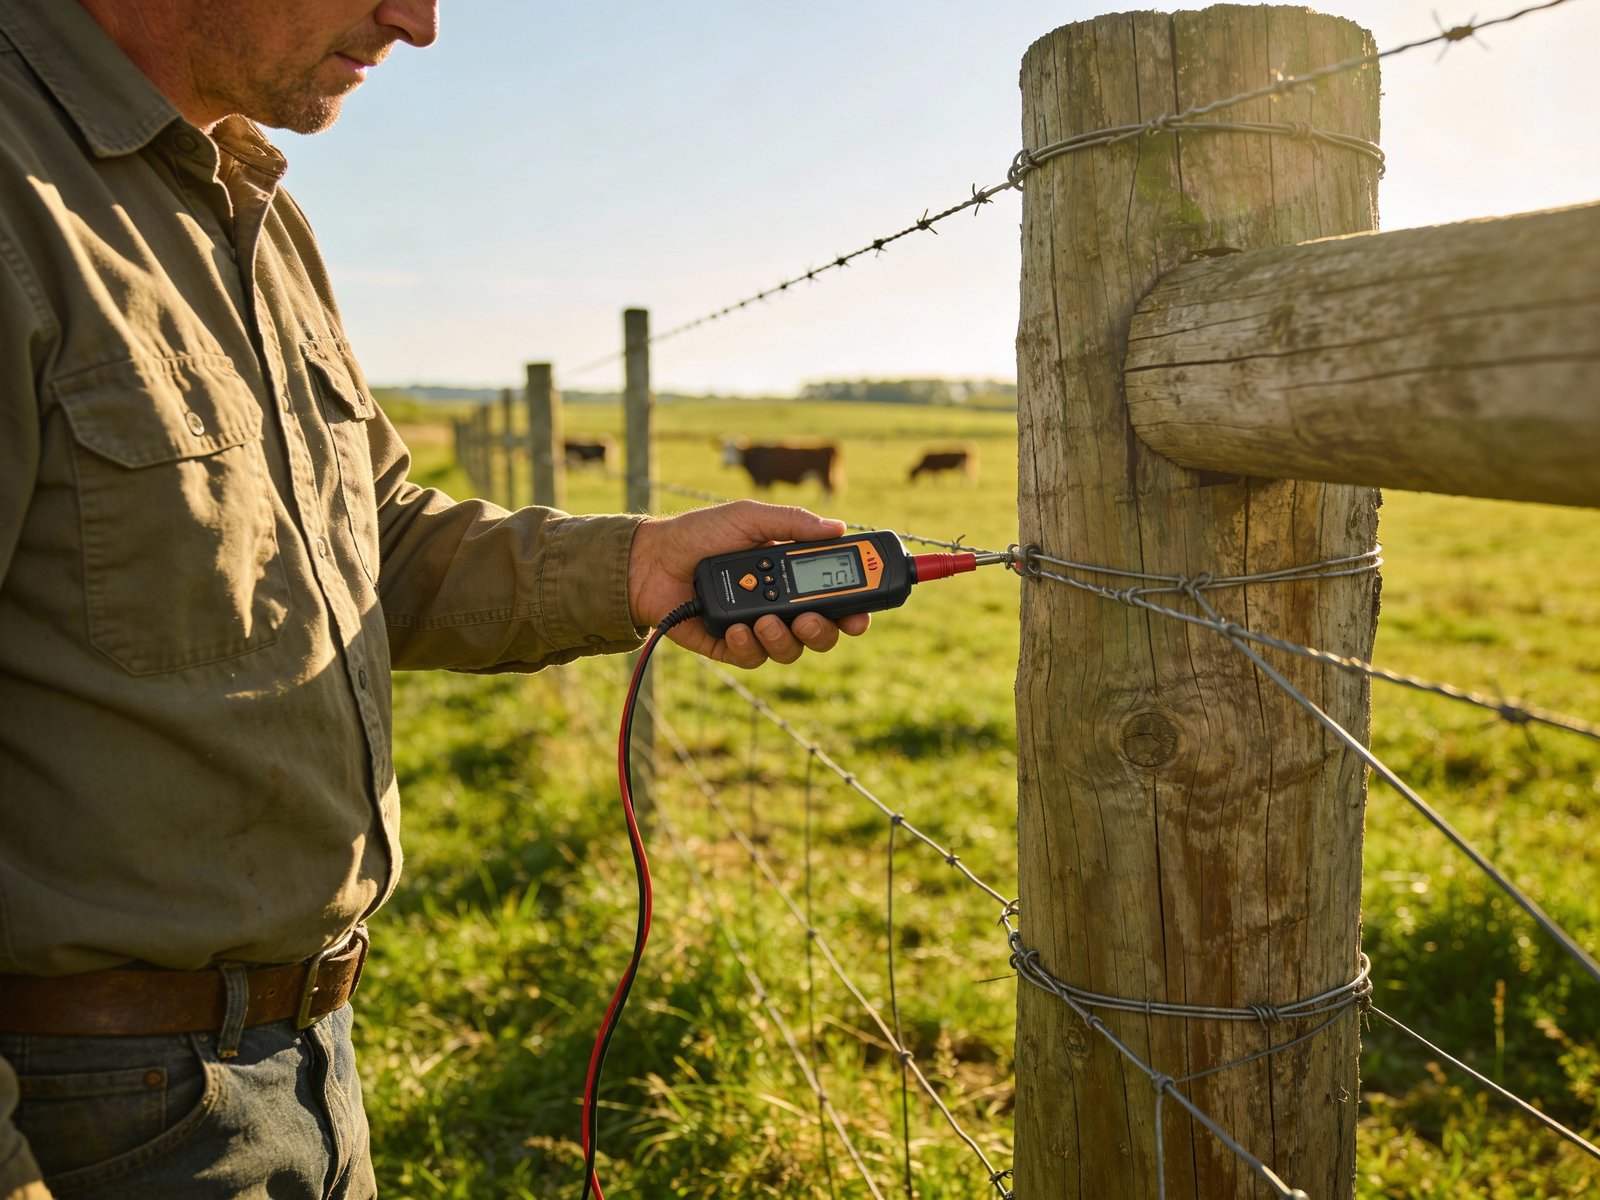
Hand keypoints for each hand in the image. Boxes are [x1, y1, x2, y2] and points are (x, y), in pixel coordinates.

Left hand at [628, 500, 871, 667]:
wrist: (650, 560)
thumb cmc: (700, 534)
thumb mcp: (750, 517)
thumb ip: (793, 523)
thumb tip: (838, 527)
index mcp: (791, 575)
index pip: (834, 599)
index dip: (854, 611)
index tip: (861, 615)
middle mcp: (779, 606)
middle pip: (821, 633)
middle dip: (824, 631)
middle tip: (810, 619)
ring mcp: (756, 628)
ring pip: (790, 650)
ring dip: (784, 639)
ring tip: (763, 620)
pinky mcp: (730, 646)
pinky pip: (753, 659)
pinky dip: (749, 645)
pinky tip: (738, 629)